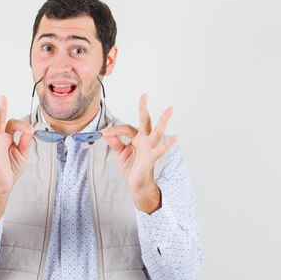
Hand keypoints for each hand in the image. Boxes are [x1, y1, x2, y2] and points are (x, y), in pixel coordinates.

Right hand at [0, 96, 34, 194]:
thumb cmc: (11, 167)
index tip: (30, 130)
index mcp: (7, 137)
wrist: (5, 183)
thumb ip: (26, 141)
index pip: (14, 124)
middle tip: (2, 97)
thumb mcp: (23, 154)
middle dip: (1, 109)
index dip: (23, 125)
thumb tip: (30, 129)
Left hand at [100, 94, 177, 210]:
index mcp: (136, 138)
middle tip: (144, 95)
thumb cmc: (132, 168)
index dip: (114, 130)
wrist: (137, 184)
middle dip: (143, 108)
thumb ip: (115, 143)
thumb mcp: (120, 154)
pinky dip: (168, 144)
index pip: (126, 128)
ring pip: (157, 131)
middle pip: (145, 121)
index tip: (104, 133)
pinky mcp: (152, 157)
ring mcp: (150, 147)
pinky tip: (176, 137)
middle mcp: (145, 140)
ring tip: (171, 109)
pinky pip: (161, 149)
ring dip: (164, 120)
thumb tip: (106, 133)